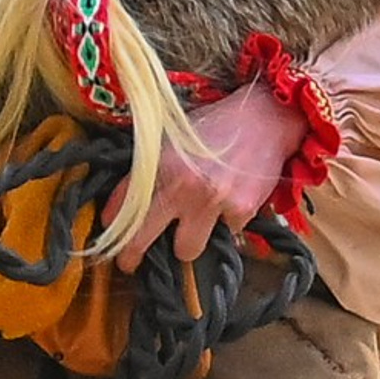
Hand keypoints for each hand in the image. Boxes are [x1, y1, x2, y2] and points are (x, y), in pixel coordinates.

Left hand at [100, 82, 308, 272]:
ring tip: (197, 224)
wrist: (266, 116)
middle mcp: (181, 185)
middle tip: (130, 262)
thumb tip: (130, 204)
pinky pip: (226, 235)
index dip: (113, 227)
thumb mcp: (175, 138)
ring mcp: (212, 200)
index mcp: (159, 163)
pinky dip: (229, 224)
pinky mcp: (241, 210)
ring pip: (186, 250)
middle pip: (139, 241)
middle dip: (132, 257)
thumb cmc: (218, 124)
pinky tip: (233, 202)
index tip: (114, 237)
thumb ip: (153, 169)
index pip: (120, 207)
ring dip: (190, 241)